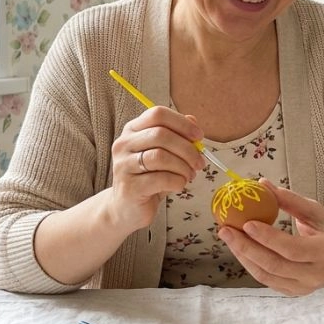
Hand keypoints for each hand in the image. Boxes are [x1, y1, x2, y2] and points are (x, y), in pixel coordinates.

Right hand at [107, 106, 204, 231]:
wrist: (127, 208)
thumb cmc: (149, 178)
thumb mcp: (164, 154)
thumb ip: (177, 136)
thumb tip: (194, 122)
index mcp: (132, 130)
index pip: (157, 114)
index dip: (182, 123)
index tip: (199, 136)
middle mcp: (124, 144)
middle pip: (161, 134)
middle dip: (187, 149)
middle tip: (199, 163)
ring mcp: (124, 165)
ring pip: (161, 156)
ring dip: (183, 167)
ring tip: (189, 176)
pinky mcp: (130, 187)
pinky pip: (161, 179)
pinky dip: (178, 182)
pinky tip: (179, 186)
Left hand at [218, 179, 323, 295]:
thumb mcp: (317, 212)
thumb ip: (291, 200)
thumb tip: (263, 184)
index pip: (293, 248)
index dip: (268, 238)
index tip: (247, 223)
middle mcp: (314, 274)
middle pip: (274, 264)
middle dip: (246, 247)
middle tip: (226, 229)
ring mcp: (302, 287)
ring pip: (266, 275)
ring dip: (243, 256)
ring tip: (228, 236)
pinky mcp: (292, 292)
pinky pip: (266, 280)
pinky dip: (249, 264)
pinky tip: (239, 248)